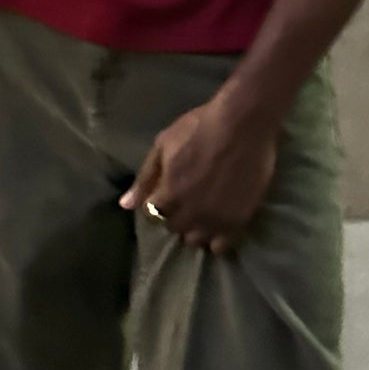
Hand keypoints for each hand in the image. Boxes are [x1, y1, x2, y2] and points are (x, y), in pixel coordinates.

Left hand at [119, 96, 279, 255]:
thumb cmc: (200, 128)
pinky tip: (218, 224)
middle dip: (176, 216)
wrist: (243, 124)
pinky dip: (217, 239)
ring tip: (202, 212)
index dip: (160, 203)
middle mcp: (190, 214)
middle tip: (186, 200)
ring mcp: (215, 220)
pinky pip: (222, 246)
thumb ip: (145, 178)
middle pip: (176, 228)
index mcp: (169, 195)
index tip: (168, 192)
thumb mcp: (164, 145)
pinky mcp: (238, 222)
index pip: (154, 215)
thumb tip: (125, 205)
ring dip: (195, 229)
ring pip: (197, 240)